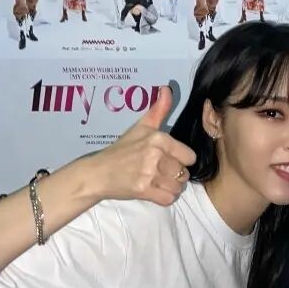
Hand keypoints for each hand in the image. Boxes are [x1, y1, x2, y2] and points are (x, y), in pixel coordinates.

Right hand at [87, 85, 195, 206]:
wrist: (98, 172)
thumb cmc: (121, 150)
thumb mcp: (141, 127)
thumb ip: (159, 110)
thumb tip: (167, 88)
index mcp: (158, 138)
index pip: (190, 156)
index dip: (182, 160)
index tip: (169, 159)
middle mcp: (155, 155)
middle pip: (184, 173)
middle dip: (175, 175)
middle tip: (160, 172)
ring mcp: (149, 173)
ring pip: (178, 187)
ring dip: (171, 187)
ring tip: (157, 182)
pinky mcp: (143, 190)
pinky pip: (168, 199)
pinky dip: (164, 198)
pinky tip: (154, 191)